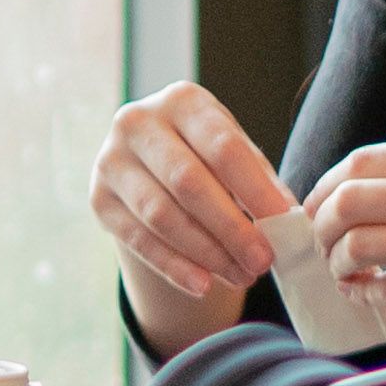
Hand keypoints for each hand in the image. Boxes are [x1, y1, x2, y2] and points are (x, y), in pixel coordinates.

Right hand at [90, 84, 291, 307]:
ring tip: (240, 275)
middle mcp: (137, 123)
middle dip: (231, 228)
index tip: (285, 224)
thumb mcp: (233, 152)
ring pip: (161, 215)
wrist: (149, 160)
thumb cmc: (204, 154)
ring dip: (206, 252)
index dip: (256, 189)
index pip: (223, 148)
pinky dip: (173, 267)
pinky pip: (138, 240)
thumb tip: (287, 221)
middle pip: (188, 182)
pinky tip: (203, 284)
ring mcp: (110, 161)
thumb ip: (258, 180)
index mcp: (181, 101)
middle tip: (262, 261)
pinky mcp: (99, 199)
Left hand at [301, 142, 385, 331]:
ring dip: (338, 262)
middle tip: (322, 245)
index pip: (360, 161)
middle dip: (321, 227)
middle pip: (346, 201)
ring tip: (346, 270)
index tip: (315, 208)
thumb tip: (345, 196)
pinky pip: (381, 286)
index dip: (324, 186)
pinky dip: (363, 291)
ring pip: (355, 244)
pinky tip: (366, 291)